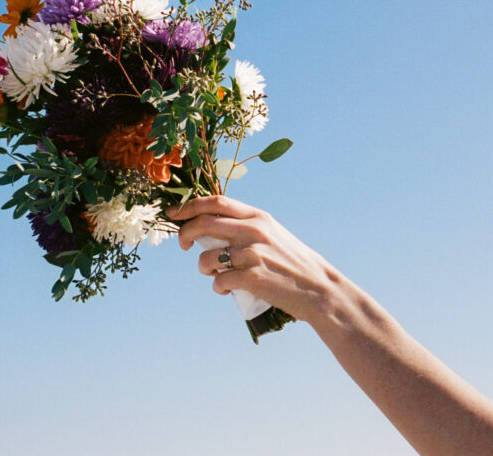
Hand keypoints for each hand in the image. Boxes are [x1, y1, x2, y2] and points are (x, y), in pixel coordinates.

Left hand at [168, 195, 341, 322]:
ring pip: (206, 257)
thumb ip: (245, 227)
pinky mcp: (251, 278)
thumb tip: (207, 227)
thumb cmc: (292, 262)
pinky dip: (218, 287)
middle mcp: (253, 231)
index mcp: (258, 217)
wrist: (319, 288)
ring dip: (204, 268)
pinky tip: (228, 289)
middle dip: (184, 234)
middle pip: (203, 224)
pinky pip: (218, 281)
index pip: (215, 201)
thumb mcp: (272, 234)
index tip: (173, 214)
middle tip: (183, 246)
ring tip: (216, 274)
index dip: (189, 206)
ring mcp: (252, 254)